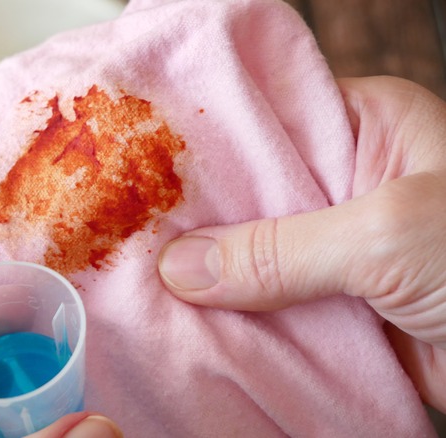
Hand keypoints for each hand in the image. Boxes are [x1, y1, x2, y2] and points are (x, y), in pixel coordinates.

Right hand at [158, 76, 445, 411]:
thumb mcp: (388, 236)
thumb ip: (280, 250)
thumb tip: (182, 267)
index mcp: (367, 127)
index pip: (264, 118)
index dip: (203, 144)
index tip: (139, 167)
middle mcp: (348, 181)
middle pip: (251, 193)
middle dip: (198, 219)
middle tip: (128, 233)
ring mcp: (340, 246)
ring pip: (256, 256)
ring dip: (212, 276)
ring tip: (141, 278)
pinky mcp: (339, 304)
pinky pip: (274, 307)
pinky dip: (240, 320)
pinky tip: (190, 322)